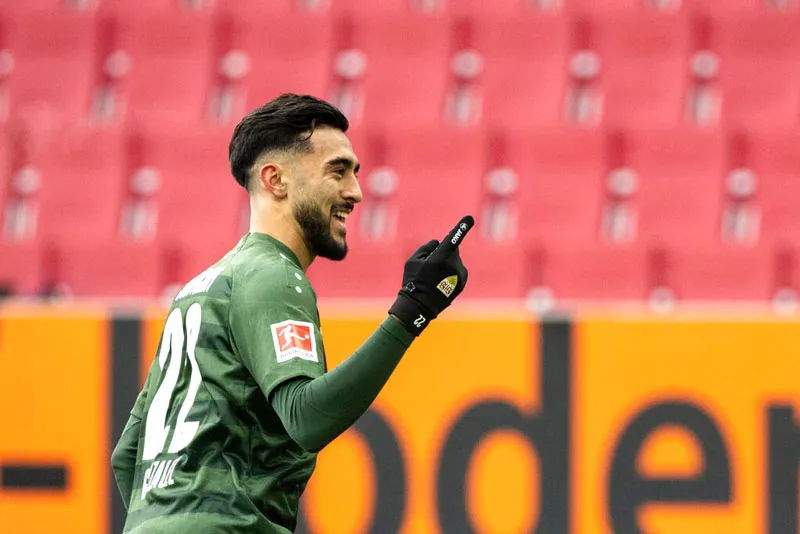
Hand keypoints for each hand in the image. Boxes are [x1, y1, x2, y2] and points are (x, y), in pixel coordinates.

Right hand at [389, 215, 473, 334]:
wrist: (420, 306)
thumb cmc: (414, 281)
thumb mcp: (412, 261)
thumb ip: (426, 247)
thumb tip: (439, 243)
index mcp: (440, 258)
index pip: (453, 238)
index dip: (462, 227)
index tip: (470, 218)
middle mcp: (453, 265)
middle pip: (451, 250)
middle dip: (443, 254)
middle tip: (429, 268)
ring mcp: (460, 274)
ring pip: (454, 260)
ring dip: (447, 264)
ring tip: (434, 278)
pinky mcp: (463, 281)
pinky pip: (458, 269)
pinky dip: (451, 272)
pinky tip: (441, 282)